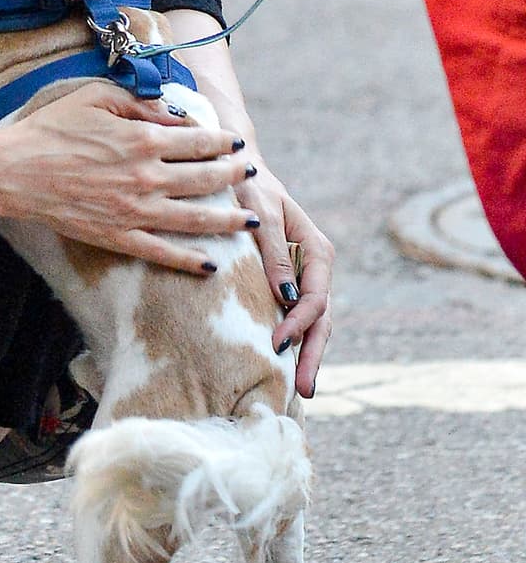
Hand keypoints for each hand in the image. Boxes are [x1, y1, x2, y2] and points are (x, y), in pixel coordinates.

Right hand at [0, 82, 255, 273]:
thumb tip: (173, 113)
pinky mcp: (118, 236)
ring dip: (227, 220)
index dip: (223, 142)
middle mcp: (147, 177)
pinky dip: (190, 261)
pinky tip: (211, 265)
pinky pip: (163, 253)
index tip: (237, 143)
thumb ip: (139, 102)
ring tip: (249, 220)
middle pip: (205, 178)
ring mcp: (135, 211)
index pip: (198, 141)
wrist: (14, 170)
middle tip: (248, 173)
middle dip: (233, 175)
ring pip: (195, 218)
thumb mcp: (95, 97)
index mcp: (143, 139)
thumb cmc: (51, 128)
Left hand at [241, 158, 332, 398]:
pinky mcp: (287, 283)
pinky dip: (296, 341)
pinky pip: (296, 317)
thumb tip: (285, 297)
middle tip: (305, 390)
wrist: (240, 173)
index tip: (276, 345)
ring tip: (302, 389)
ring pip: (313, 323)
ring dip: (308, 354)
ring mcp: (303, 277)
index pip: (315, 298)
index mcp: (317, 250)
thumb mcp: (262, 214)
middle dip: (314, 354)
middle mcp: (315, 267)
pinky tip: (287, 366)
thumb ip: (273, 252)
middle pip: (321, 318)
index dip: (299, 324)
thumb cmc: (249, 187)